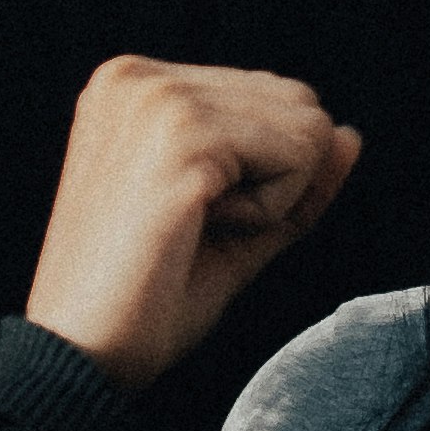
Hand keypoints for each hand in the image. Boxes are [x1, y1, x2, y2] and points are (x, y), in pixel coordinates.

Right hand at [24, 55, 360, 396]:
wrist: (76, 356)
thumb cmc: (142, 302)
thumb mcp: (232, 226)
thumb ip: (294, 177)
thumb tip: (353, 135)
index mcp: (135, 82)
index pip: (273, 96)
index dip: (264, 174)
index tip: (189, 216)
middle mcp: (140, 74)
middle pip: (298, 103)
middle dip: (276, 179)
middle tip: (195, 228)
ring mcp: (159, 100)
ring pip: (305, 129)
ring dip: (272, 197)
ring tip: (191, 230)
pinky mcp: (183, 140)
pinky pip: (295, 159)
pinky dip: (267, 212)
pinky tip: (197, 233)